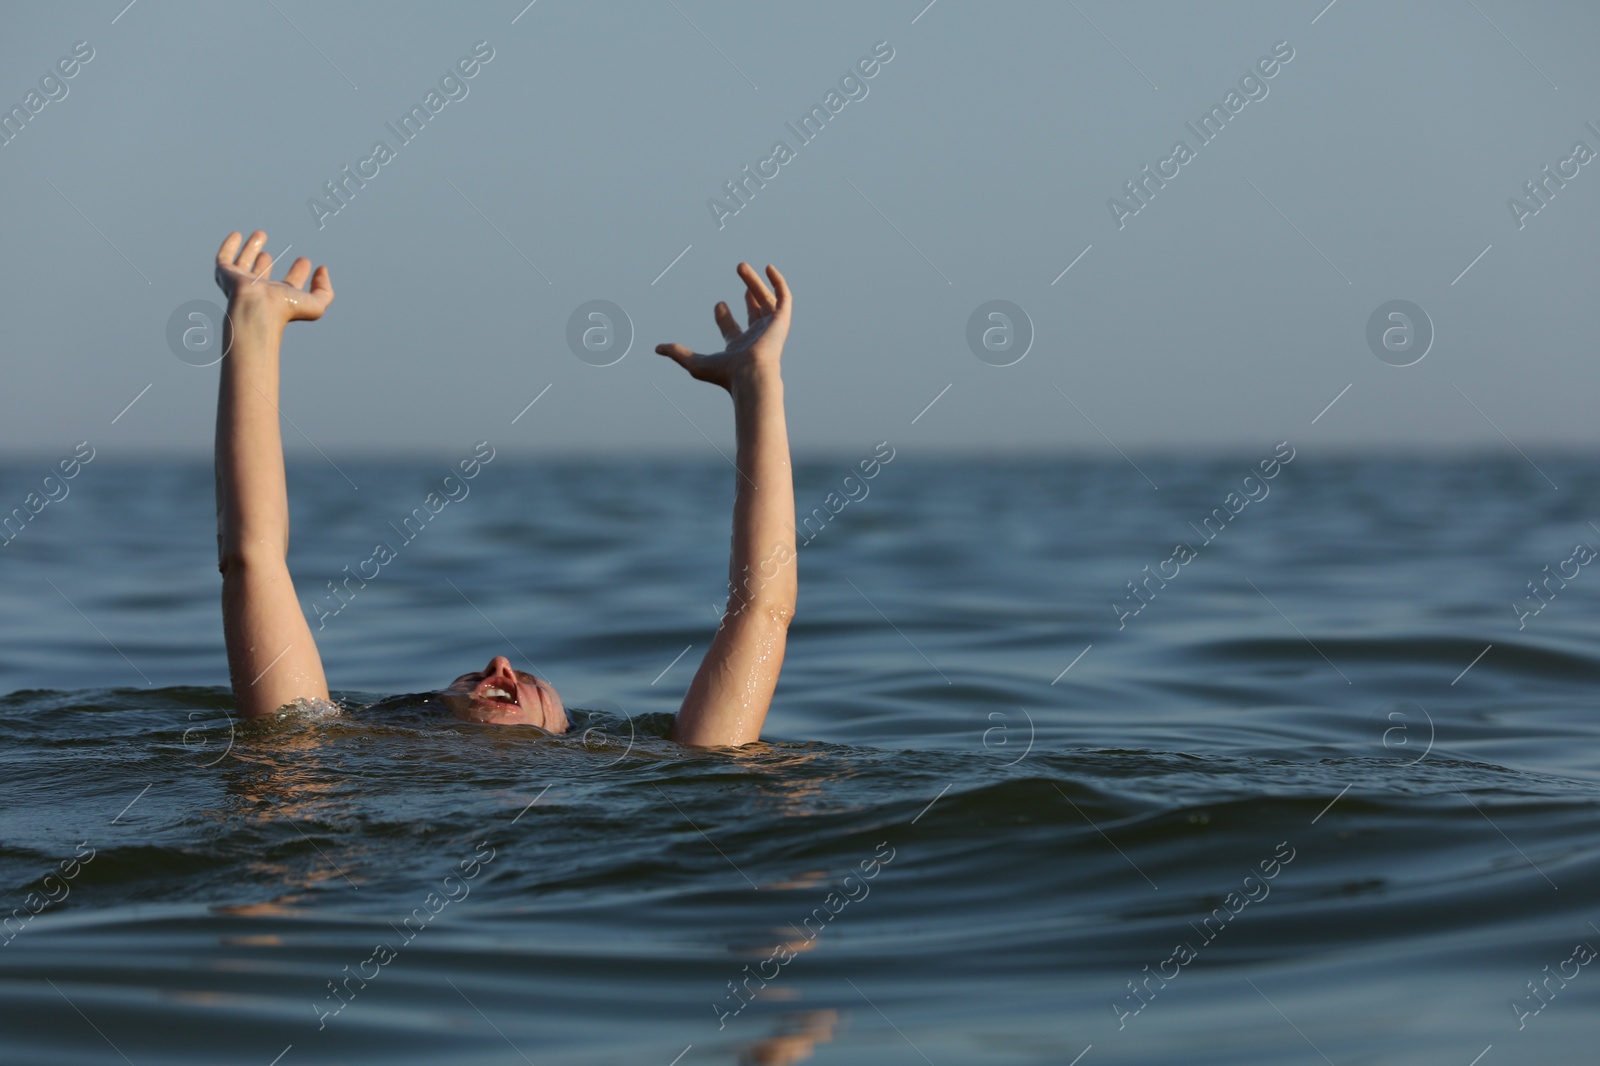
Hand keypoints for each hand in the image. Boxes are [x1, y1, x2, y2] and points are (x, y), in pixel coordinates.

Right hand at [214, 230, 333, 325]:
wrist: (257, 309)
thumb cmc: (286, 309)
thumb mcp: (316, 304)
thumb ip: (324, 290)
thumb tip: (322, 270)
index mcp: (280, 298)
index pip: (290, 284)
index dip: (298, 272)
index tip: (305, 260)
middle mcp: (260, 290)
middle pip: (262, 275)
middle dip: (267, 263)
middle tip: (272, 253)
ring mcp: (241, 283)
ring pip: (245, 263)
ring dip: (252, 248)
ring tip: (261, 234)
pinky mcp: (225, 275)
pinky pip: (224, 258)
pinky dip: (229, 246)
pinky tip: (236, 235)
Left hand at [656, 262, 790, 390]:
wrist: (750, 375)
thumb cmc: (726, 373)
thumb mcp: (695, 363)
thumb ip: (678, 353)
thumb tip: (657, 348)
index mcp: (739, 347)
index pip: (732, 329)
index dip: (723, 316)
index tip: (718, 304)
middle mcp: (757, 337)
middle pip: (753, 311)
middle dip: (746, 292)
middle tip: (737, 274)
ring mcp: (771, 328)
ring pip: (765, 300)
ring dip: (755, 283)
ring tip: (741, 267)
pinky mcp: (782, 321)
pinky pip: (784, 298)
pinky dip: (778, 283)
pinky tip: (769, 268)